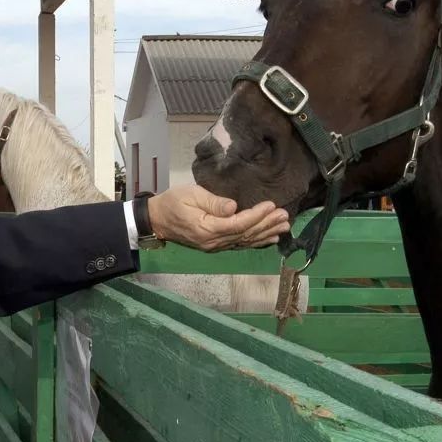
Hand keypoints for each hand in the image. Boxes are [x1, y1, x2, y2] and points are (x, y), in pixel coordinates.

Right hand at [147, 185, 290, 251]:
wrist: (157, 220)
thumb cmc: (173, 202)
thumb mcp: (190, 195)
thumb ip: (212, 202)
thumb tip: (233, 207)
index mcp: (207, 229)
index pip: (238, 224)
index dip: (256, 216)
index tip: (271, 206)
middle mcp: (214, 242)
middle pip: (245, 234)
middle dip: (267, 225)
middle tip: (285, 216)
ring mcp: (215, 246)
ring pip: (245, 241)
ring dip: (266, 234)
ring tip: (284, 227)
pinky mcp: (216, 245)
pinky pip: (239, 245)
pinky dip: (256, 241)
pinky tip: (270, 238)